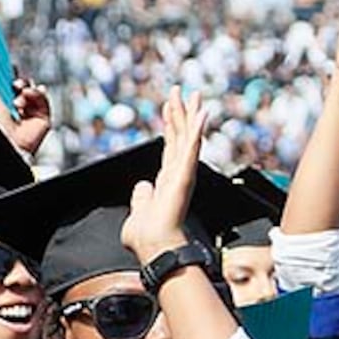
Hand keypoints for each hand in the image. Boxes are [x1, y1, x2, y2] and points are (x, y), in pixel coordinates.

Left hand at [0, 75, 51, 155]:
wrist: (5, 141)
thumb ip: (4, 84)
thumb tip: (11, 67)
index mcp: (7, 106)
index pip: (13, 88)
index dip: (13, 77)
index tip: (11, 67)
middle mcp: (20, 110)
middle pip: (26, 88)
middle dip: (21, 83)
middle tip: (15, 84)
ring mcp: (32, 114)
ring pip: (36, 93)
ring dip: (28, 90)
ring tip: (19, 96)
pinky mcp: (43, 119)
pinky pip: (44, 101)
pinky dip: (37, 95)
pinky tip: (29, 95)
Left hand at [122, 88, 207, 263]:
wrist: (153, 248)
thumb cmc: (146, 237)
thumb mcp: (137, 212)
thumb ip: (141, 198)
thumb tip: (141, 187)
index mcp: (167, 180)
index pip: (170, 147)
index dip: (170, 126)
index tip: (168, 107)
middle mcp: (177, 174)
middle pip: (180, 136)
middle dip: (180, 112)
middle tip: (180, 90)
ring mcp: (182, 174)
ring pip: (186, 137)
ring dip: (188, 114)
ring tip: (191, 93)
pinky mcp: (183, 177)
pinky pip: (191, 149)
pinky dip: (196, 130)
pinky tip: (201, 113)